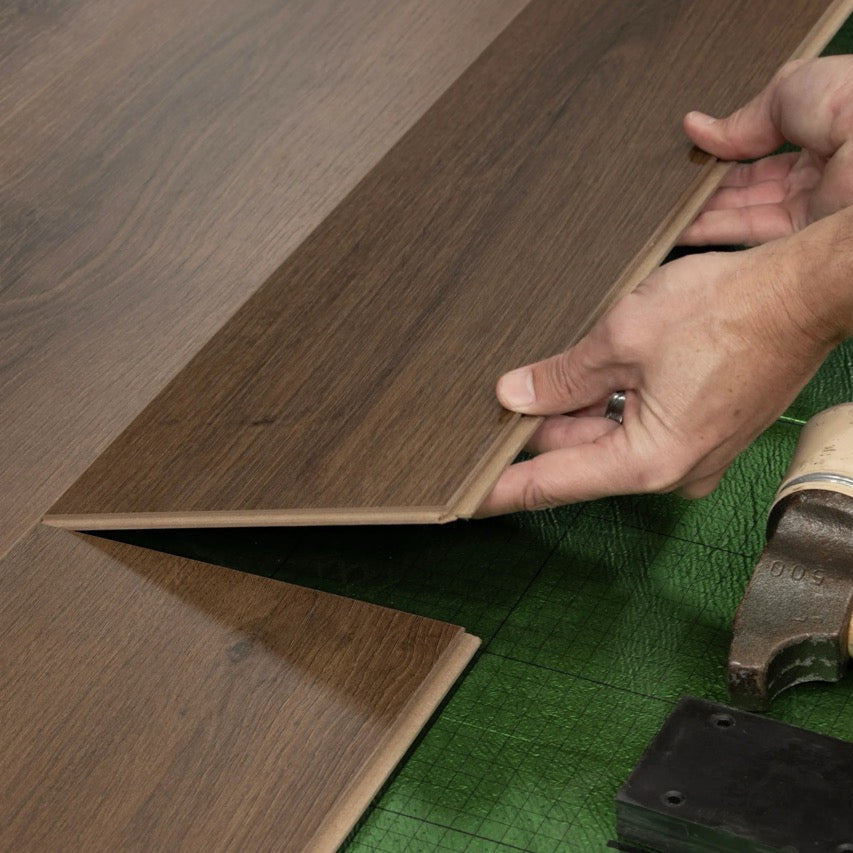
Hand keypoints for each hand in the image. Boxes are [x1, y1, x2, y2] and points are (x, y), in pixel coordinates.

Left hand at [476, 243, 834, 515]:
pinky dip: (606, 407)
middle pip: (579, 457)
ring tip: (529, 385)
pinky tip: (579, 379)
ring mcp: (690, 454)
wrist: (804, 294)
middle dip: (534, 435)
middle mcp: (671, 470)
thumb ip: (563, 375)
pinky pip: (637, 427)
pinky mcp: (701, 432)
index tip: (464, 500)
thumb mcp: (623, 337)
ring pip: (607, 439)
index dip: (501, 489)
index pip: (552, 483)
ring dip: (570, 414)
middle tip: (486, 416)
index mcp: (648, 460)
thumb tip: (516, 395)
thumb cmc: (730, 310)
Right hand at [681, 55, 852, 245]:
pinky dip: (711, 231)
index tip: (692, 149)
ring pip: (744, 212)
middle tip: (672, 183)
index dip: (726, 149)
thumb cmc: (851, 102)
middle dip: (710, 184)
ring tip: (665, 206)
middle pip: (749, 186)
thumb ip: (743, 117)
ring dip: (703, 210)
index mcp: (823, 132)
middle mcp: (817, 174)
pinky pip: (749, 235)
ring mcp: (809, 208)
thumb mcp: (789, 90)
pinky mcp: (800, 237)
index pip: (763, 149)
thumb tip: (698, 129)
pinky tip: (680, 226)